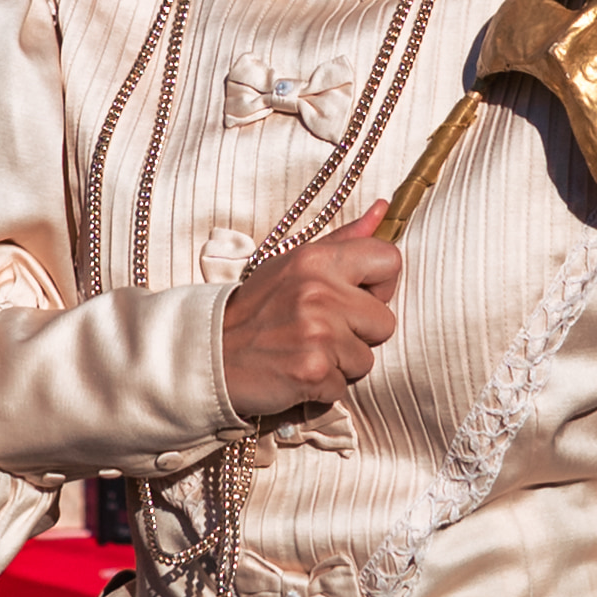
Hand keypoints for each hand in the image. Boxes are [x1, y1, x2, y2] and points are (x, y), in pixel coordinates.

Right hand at [219, 210, 400, 420]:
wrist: (206, 353)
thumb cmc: (255, 310)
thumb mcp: (293, 265)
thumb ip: (344, 240)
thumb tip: (383, 209)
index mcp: (317, 260)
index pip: (390, 261)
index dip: (380, 286)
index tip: (355, 298)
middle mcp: (319, 292)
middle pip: (384, 322)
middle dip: (358, 334)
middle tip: (320, 332)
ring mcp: (316, 333)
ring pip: (366, 359)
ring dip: (339, 364)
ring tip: (304, 352)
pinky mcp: (312, 370)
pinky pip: (344, 387)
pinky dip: (322, 387)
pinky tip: (295, 372)